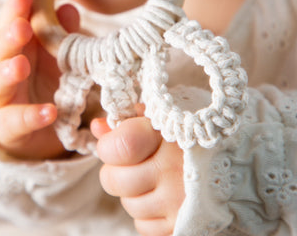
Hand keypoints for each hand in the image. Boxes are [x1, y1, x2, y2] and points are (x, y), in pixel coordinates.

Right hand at [0, 0, 77, 159]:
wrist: (20, 127)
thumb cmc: (35, 80)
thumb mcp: (48, 55)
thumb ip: (58, 33)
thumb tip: (68, 8)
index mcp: (10, 45)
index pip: (10, 22)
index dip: (16, 7)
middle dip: (8, 37)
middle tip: (21, 26)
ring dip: (8, 73)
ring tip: (20, 65)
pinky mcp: (6, 127)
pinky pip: (16, 122)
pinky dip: (31, 116)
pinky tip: (49, 112)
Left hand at [92, 115, 184, 235]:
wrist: (243, 163)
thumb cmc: (195, 132)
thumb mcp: (165, 115)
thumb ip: (129, 120)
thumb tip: (97, 127)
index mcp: (168, 135)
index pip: (119, 147)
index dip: (108, 145)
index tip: (114, 141)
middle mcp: (173, 171)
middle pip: (114, 180)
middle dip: (115, 171)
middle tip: (130, 162)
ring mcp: (178, 202)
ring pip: (128, 204)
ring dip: (132, 192)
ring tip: (152, 177)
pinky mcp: (183, 226)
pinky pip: (144, 226)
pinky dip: (147, 213)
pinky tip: (161, 195)